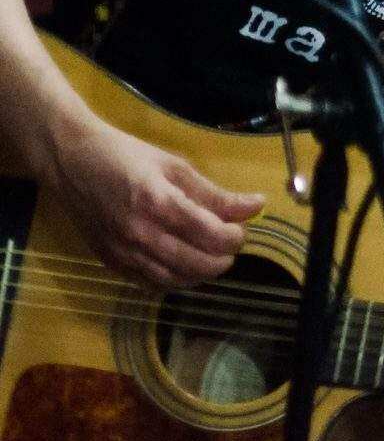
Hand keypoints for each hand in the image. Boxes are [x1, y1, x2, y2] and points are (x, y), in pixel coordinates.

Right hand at [41, 114, 263, 287]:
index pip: (211, 235)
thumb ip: (215, 193)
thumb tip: (256, 206)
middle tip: (230, 243)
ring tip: (211, 254)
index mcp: (157, 202)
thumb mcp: (175, 167)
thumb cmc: (125, 156)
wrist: (70, 161)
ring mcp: (122, 251)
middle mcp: (138, 233)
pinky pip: (151, 284)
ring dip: (202, 273)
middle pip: (196, 264)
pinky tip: (185, 264)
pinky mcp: (110, 262)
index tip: (241, 227)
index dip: (235, 237)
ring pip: (176, 280)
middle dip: (224, 258)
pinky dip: (176, 280)